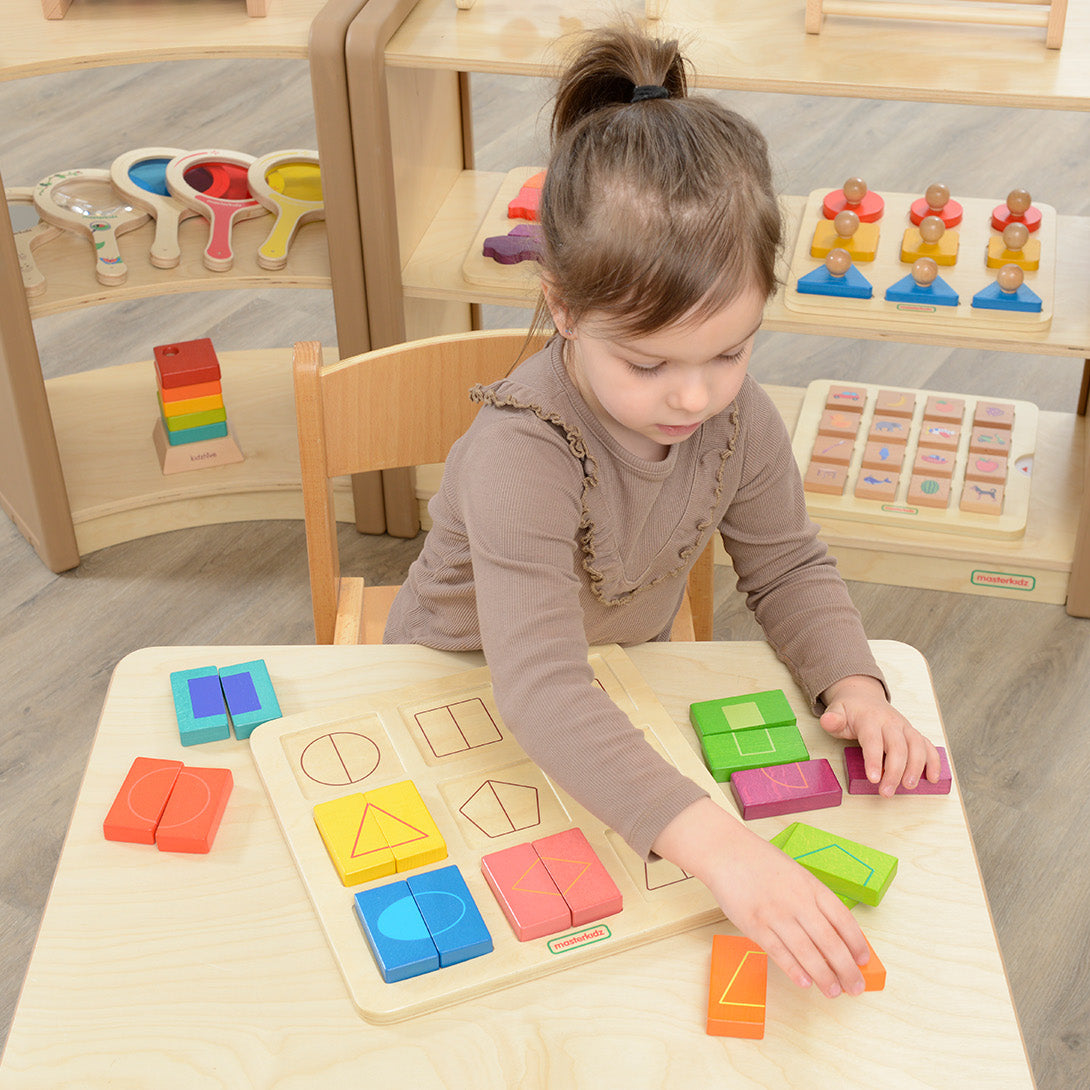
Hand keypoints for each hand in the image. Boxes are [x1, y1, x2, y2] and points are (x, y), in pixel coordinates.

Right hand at [652, 798, 869, 997]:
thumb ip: (813, 901)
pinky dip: (793, 969)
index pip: (843, 919)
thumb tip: (832, 935)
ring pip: (806, 951)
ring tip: (833, 992)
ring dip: (823, 975)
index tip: (863, 961)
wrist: (726, 853)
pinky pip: (778, 952)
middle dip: (846, 968)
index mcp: (811, 886)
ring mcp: (776, 914)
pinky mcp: (755, 925)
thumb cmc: (762, 864)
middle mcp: (797, 901)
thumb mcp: (796, 874)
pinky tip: (804, 982)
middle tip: (855, 987)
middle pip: (829, 941)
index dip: (857, 943)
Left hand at [819, 674, 940, 796]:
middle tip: (887, 791)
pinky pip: (927, 746)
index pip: (873, 740)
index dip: (874, 760)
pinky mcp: (913, 734)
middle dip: (894, 771)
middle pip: (897, 747)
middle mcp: (890, 722)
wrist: (863, 696)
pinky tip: (932, 778)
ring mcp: (904, 728)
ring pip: (916, 746)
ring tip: (909, 787)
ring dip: (916, 768)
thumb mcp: (835, 712)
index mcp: (869, 719)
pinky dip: (933, 761)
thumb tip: (828, 721)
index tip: (874, 779)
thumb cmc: (849, 711)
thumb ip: (832, 719)